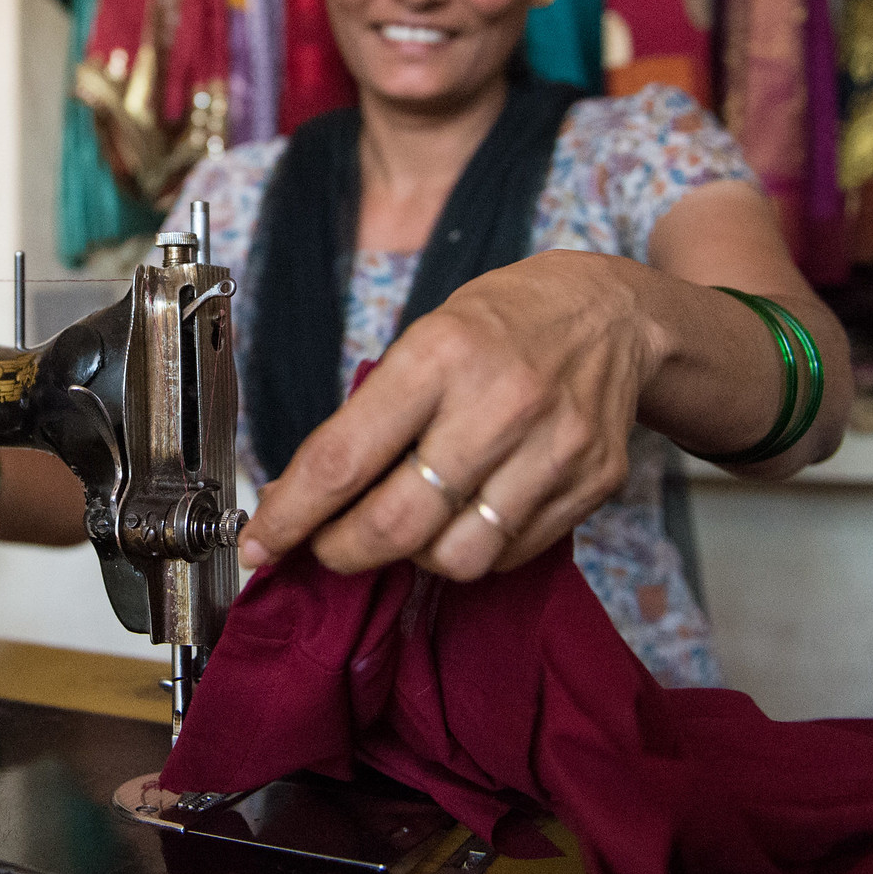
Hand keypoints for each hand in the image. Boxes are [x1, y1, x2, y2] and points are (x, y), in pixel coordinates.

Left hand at [238, 251, 666, 579]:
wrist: (612, 314)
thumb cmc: (502, 324)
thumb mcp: (425, 338)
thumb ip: (372, 417)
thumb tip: (300, 494)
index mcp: (441, 355)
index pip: (344, 458)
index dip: (292, 515)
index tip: (260, 543)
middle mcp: (500, 403)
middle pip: (396, 523)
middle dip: (341, 551)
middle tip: (325, 548)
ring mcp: (553, 449)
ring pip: (456, 557)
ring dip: (413, 559)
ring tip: (406, 526)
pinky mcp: (591, 484)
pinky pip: (509, 554)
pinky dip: (471, 550)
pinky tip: (462, 517)